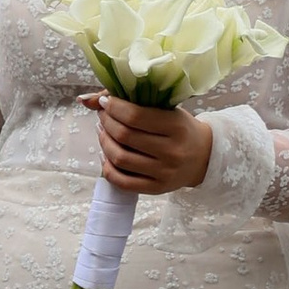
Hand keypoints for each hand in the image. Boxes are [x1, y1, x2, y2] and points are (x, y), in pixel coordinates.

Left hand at [85, 93, 215, 193]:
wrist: (204, 157)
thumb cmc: (180, 128)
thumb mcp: (165, 109)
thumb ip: (128, 101)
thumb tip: (84, 99)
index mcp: (176, 126)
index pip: (135, 116)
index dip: (113, 107)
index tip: (106, 102)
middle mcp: (172, 151)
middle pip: (124, 136)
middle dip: (106, 122)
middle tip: (103, 115)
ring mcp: (164, 173)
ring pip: (120, 158)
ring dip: (104, 142)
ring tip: (103, 132)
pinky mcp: (157, 189)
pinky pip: (122, 182)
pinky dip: (107, 167)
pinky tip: (107, 155)